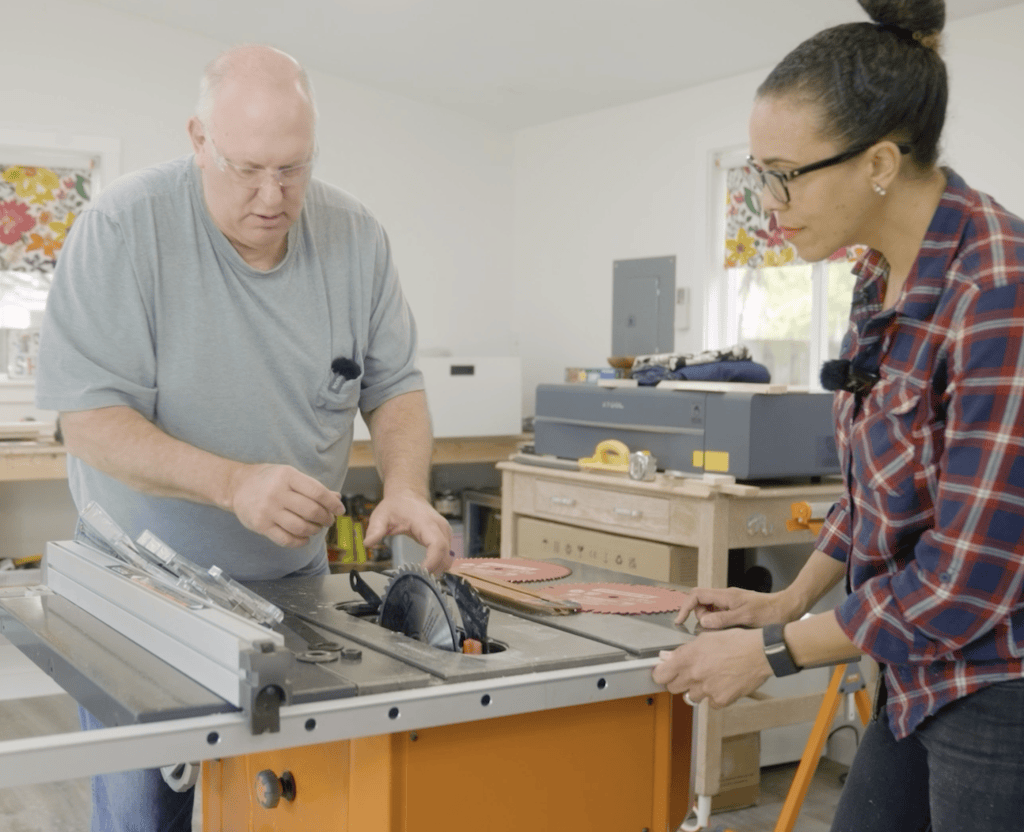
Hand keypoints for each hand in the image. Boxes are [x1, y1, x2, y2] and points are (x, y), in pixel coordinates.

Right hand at [229, 464, 344, 547]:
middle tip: (328, 520)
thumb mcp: (291, 476)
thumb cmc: (270, 480)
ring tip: (316, 528)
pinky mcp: (260, 525)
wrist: (237, 486)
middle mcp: (277, 493)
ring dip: (314, 530)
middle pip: (311, 511)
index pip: (317, 492)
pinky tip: (305, 538)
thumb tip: (337, 499)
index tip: (340, 510)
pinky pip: (286, 540)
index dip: (332, 504)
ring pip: (300, 527)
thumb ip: (313, 487)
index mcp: (287, 476)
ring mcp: (268, 510)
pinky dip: (300, 541)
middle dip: (326, 518)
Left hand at [362, 490, 453, 574]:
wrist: (408, 495)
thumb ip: (375, 529)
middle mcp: (440, 527)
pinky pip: (446, 554)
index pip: (437, 544)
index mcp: (425, 522)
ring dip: (437, 568)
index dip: (432, 561)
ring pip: (448, 556)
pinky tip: (425, 568)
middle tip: (417, 579)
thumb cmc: (396, 505)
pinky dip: (439, 563)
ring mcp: (445, 531)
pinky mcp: (445, 536)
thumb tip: (369, 543)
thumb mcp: (381, 515)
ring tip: (419, 574)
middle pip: (445, 554)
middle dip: (434, 569)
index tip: (420, 572)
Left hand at [651, 628, 770, 707]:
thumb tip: (667, 657)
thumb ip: (684, 650)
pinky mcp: (721, 700)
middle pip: (673, 688)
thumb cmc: (736, 641)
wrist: (760, 653)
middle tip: (688, 674)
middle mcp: (695, 675)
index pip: (660, 675)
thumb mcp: (706, 638)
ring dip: (696, 689)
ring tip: (709, 678)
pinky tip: (722, 684)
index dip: (661, 674)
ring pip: (691, 697)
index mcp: (688, 658)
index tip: (664, 673)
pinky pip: (710, 703)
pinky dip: (714, 697)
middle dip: (678, 681)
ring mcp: (708, 690)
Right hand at [674, 586, 791, 629]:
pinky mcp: (735, 610)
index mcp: (725, 596)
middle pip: (700, 603)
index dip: (685, 607)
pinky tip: (729, 632)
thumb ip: (723, 619)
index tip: (680, 620)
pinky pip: (719, 616)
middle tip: (711, 629)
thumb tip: (703, 621)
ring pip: (709, 610)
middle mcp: (725, 598)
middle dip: (699, 617)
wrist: (788, 609)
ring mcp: (730, 603)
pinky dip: (718, 624)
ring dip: (710, 622)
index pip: (696, 595)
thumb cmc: (770, 612)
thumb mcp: (745, 618)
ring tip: (724, 631)